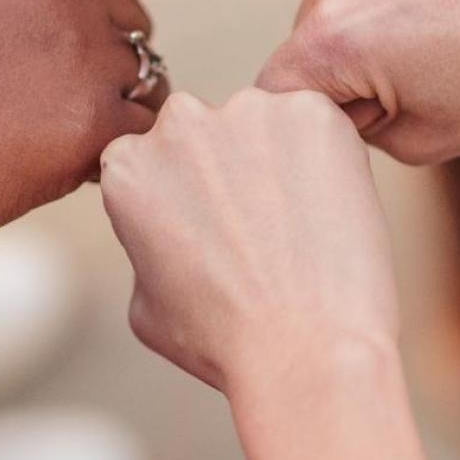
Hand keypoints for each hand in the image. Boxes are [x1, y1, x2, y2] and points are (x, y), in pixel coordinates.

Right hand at [0, 0, 165, 274]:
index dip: (64, 24)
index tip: (21, 64)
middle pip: (123, 21)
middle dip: (95, 64)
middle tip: (31, 113)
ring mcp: (84, 49)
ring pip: (140, 81)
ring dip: (104, 114)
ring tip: (30, 145)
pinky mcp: (92, 123)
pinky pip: (136, 138)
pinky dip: (104, 160)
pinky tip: (46, 174)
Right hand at [98, 88, 397, 392]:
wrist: (306, 349)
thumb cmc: (227, 341)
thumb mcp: (144, 304)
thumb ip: (144, 245)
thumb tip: (163, 233)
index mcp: (128, 166)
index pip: (156, 159)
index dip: (190, 196)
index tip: (217, 229)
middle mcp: (179, 124)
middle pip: (208, 132)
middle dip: (231, 168)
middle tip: (262, 229)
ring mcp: (248, 110)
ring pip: (266, 125)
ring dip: (280, 160)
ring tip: (302, 226)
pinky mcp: (313, 112)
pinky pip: (320, 126)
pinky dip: (330, 158)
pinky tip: (331, 211)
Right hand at [257, 0, 459, 164]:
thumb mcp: (427, 140)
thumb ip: (353, 125)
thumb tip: (327, 97)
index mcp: (332, 37)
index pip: (279, 94)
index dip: (327, 117)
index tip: (381, 116)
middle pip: (307, 35)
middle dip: (352, 61)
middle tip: (435, 71)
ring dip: (375, 11)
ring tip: (456, 25)